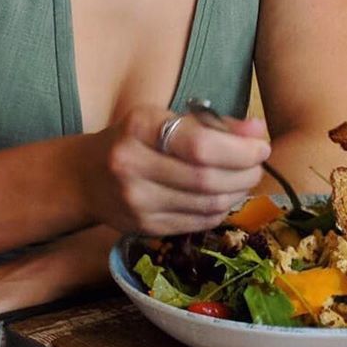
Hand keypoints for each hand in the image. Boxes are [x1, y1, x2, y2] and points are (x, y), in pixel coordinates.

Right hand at [83, 105, 270, 236]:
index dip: (238, 150)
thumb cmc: (133, 138)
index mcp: (139, 127)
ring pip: (205, 204)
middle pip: (206, 179)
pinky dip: (219, 209)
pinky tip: (224, 196)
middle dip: (243, 173)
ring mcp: (137, 201)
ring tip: (245, 179)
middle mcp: (133, 165)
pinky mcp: (144, 227)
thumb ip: (211, 124)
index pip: (199, 145)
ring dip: (236, 193)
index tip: (261, 147)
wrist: (85, 176)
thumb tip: (258, 131)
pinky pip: (196, 222)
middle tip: (257, 165)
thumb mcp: (164, 118)